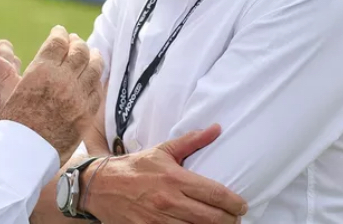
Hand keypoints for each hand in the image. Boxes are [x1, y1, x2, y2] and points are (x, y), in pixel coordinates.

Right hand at [0, 25, 103, 164]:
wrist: (26, 158)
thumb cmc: (11, 127)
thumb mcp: (5, 97)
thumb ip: (5, 75)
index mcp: (42, 72)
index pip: (58, 42)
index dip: (60, 34)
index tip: (60, 32)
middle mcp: (64, 81)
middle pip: (80, 51)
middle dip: (77, 43)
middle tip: (75, 41)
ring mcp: (79, 97)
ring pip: (94, 67)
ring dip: (93, 57)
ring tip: (91, 54)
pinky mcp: (87, 114)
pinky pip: (97, 89)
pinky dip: (96, 79)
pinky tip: (92, 78)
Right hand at [80, 125, 247, 223]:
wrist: (100, 186)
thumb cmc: (135, 167)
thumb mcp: (162, 151)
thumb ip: (192, 141)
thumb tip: (217, 128)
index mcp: (174, 178)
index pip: (215, 193)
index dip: (234, 203)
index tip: (242, 205)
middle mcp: (169, 200)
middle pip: (212, 218)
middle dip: (230, 220)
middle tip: (235, 218)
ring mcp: (158, 220)